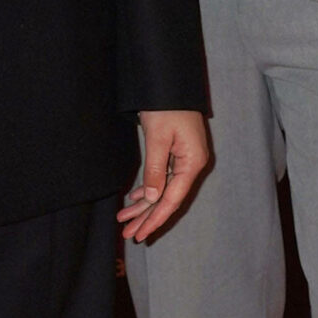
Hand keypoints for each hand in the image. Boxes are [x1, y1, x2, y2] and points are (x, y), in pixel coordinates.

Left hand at [120, 110, 209, 242]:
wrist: (170, 82)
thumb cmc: (166, 106)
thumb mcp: (158, 138)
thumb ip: (156, 169)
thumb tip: (153, 198)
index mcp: (192, 163)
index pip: (172, 199)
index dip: (155, 218)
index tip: (141, 234)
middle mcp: (192, 164)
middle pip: (168, 198)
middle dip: (147, 216)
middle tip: (129, 234)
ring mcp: (185, 159)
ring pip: (163, 189)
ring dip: (144, 204)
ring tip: (125, 219)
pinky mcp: (177, 153)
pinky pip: (163, 177)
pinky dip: (149, 188)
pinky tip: (137, 198)